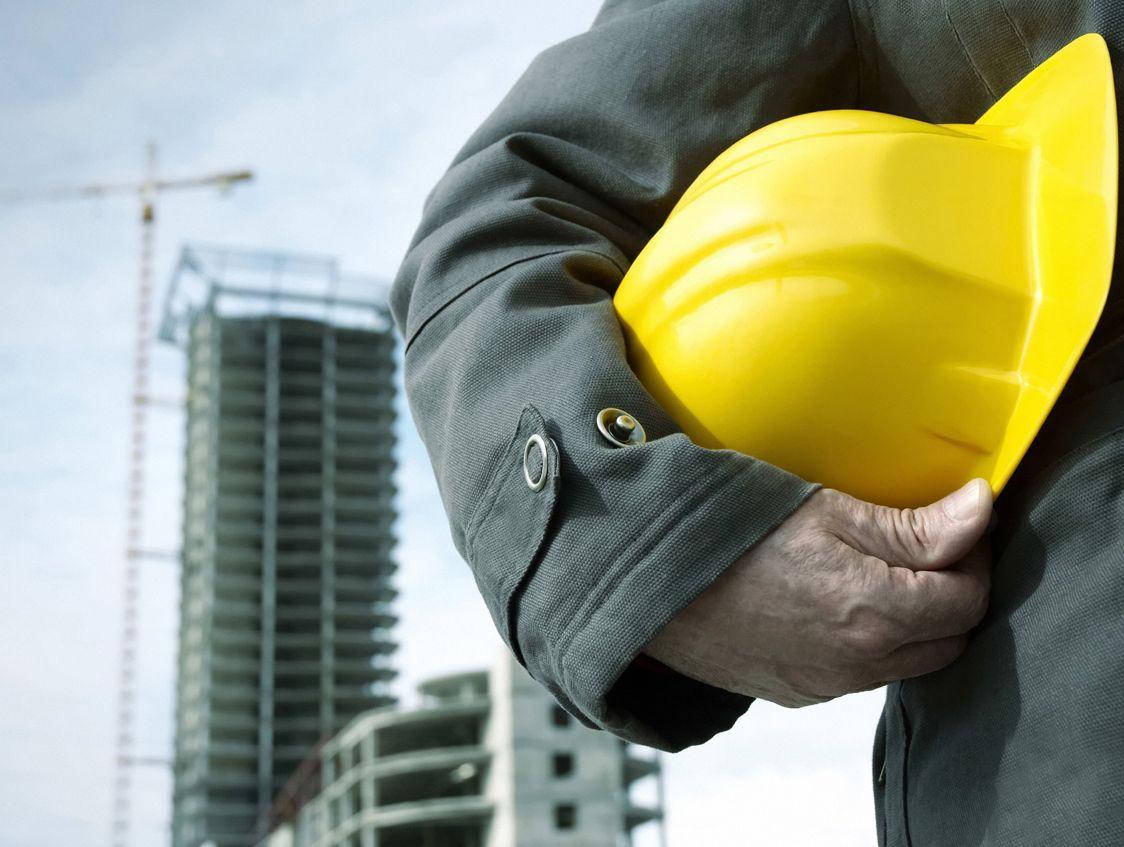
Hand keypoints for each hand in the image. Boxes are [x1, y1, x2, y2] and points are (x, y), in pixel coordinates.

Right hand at [643, 479, 993, 705]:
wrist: (651, 582)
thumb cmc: (731, 534)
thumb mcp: (826, 512)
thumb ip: (912, 527)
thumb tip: (980, 512)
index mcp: (874, 613)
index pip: (969, 597)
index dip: (972, 554)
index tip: (953, 521)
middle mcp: (859, 663)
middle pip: (949, 638)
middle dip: (951, 592)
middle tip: (924, 546)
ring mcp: (827, 684)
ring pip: (906, 661)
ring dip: (912, 621)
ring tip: (877, 571)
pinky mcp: (799, 692)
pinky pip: (860, 673)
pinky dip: (870, 642)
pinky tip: (835, 603)